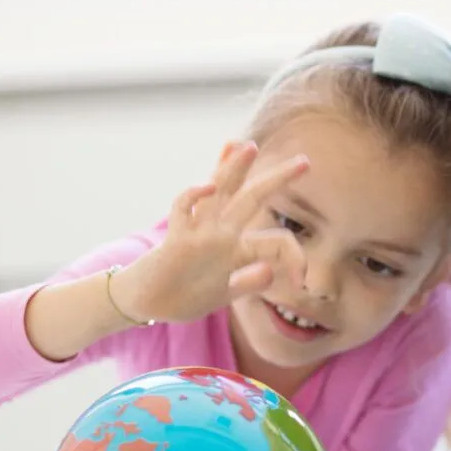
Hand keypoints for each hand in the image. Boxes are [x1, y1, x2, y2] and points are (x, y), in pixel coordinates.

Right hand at [111, 141, 309, 322]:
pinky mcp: (177, 240)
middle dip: (278, 179)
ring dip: (234, 169)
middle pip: (253, 198)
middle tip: (305, 161)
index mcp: (236, 247)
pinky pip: (184, 211)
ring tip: (249, 146)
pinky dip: (194, 196)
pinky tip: (208, 185)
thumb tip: (270, 271)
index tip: (301, 284)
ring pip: (221, 194)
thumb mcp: (224, 293)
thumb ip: (248, 281)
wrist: (145, 304)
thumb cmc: (183, 297)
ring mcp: (199, 234)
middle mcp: (221, 234)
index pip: (274, 240)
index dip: (294, 259)